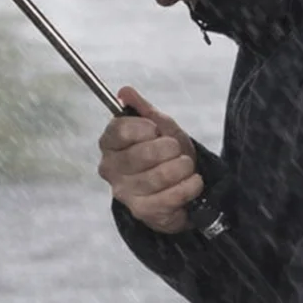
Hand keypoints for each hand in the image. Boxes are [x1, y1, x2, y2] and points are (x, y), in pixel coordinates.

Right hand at [98, 86, 202, 233]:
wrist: (177, 183)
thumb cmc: (164, 151)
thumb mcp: (159, 125)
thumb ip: (142, 108)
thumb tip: (125, 91)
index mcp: (110, 143)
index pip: (119, 131)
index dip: (142, 128)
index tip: (156, 129)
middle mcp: (110, 168)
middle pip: (140, 155)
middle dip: (168, 149)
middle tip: (176, 149)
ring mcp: (124, 192)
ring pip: (157, 177)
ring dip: (181, 168)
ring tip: (186, 165)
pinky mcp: (142, 211)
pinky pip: (169, 197)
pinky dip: (188, 187)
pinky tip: (193, 181)